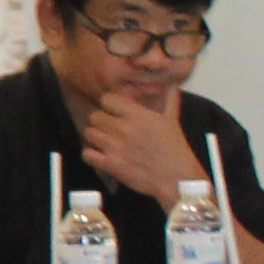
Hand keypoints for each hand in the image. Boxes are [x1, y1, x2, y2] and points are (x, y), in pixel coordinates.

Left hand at [74, 88, 202, 210]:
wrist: (176, 177)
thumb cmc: (175, 150)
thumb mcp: (172, 121)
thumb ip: (169, 100)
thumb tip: (171, 86)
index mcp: (138, 116)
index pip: (107, 99)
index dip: (108, 104)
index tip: (113, 110)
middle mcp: (124, 129)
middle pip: (95, 116)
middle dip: (101, 121)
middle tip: (109, 128)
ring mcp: (116, 147)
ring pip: (89, 133)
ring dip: (96, 137)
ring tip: (105, 141)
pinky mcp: (111, 164)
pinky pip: (87, 154)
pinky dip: (91, 154)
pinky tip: (100, 155)